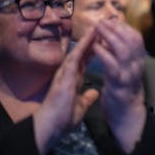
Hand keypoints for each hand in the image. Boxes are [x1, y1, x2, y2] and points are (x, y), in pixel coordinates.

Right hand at [33, 30, 99, 154]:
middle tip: (102, 28)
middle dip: (91, 41)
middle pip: (81, 53)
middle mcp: (68, 74)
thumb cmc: (62, 118)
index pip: (85, 61)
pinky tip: (88, 40)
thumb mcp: (80, 106)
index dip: (94, 50)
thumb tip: (95, 93)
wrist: (50, 127)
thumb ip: (87, 98)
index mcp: (73, 80)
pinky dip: (81, 49)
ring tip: (96, 27)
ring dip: (86, 40)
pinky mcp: (63, 78)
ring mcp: (64, 74)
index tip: (104, 40)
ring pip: (77, 52)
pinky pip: (73, 59)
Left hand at [92, 18, 147, 151]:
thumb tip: (114, 36)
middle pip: (131, 40)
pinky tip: (95, 48)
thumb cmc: (122, 89)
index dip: (124, 27)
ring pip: (123, 49)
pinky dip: (103, 53)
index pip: (136, 37)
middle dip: (116, 28)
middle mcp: (137, 65)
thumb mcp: (126, 69)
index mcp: (139, 61)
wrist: (127, 113)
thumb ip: (122, 55)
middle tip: (102, 21)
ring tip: (98, 30)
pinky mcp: (119, 84)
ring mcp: (130, 74)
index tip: (111, 20)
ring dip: (110, 37)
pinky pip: (112, 65)